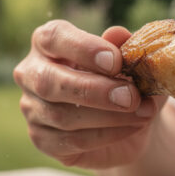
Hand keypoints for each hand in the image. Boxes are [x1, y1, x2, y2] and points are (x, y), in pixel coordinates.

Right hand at [13, 20, 163, 168]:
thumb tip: (119, 34)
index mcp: (48, 42)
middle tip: (130, 96)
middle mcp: (32, 73)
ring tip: (143, 113)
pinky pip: (71, 141)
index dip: (84, 48)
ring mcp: (32, 108)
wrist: (131, 119)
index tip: (116, 61)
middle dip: (94, 90)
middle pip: (48, 81)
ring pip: (62, 116)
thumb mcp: (132, 61)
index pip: (53, 37)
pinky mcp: (42, 139)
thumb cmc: (125, 79)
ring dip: (108, 116)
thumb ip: (125, 47)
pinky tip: (132, 127)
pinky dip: (106, 135)